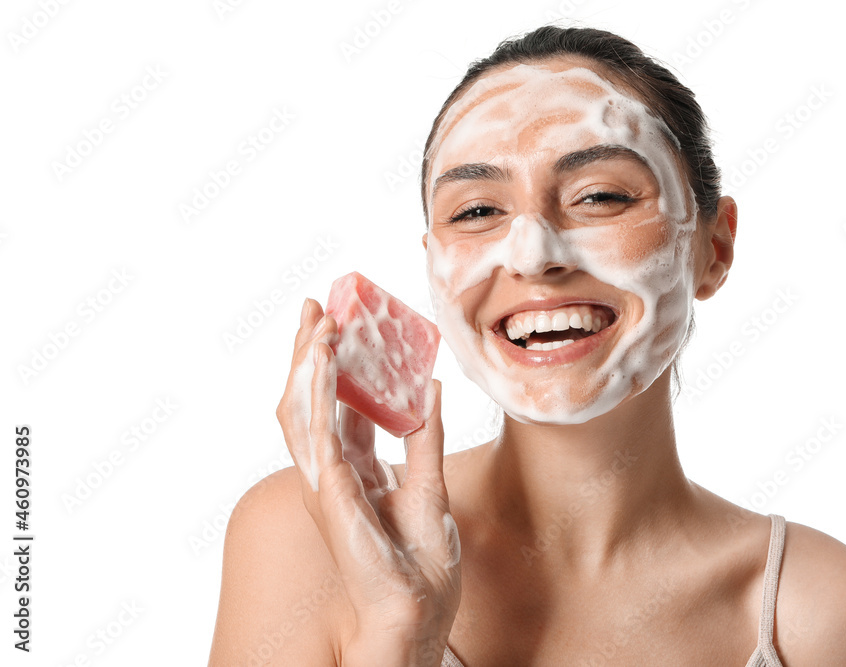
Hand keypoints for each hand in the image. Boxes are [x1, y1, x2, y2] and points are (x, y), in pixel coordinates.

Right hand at [276, 298, 461, 645]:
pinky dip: (318, 391)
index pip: (336, 406)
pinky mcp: (331, 491)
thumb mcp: (430, 487)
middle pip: (311, 402)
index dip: (334, 365)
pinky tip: (322, 359)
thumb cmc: (420, 564)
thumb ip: (427, 438)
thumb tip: (431, 387)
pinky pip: (318, 431)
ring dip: (307, 364)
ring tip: (317, 322)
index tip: (337, 321)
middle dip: (309, 353)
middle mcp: (333, 473)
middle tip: (315, 307)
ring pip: (303, 411)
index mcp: (354, 471)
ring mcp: (327, 483)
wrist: (417, 610)